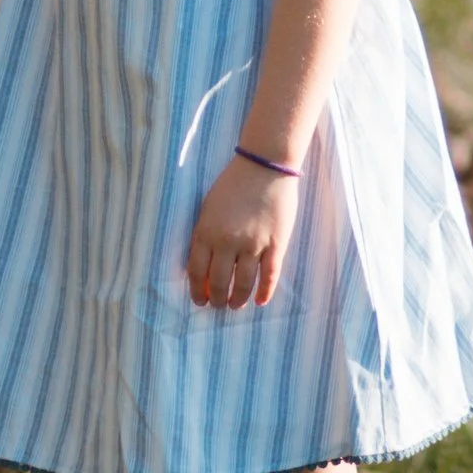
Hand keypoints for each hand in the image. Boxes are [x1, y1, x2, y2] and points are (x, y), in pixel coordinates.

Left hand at [186, 154, 299, 311]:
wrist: (265, 167)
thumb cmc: (233, 184)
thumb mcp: (208, 208)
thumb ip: (204, 236)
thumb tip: (202, 266)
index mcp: (206, 232)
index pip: (197, 272)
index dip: (197, 291)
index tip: (200, 300)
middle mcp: (227, 242)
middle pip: (219, 282)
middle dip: (217, 299)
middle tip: (218, 305)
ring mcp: (253, 245)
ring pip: (243, 284)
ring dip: (237, 299)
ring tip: (235, 305)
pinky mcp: (276, 245)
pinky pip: (269, 276)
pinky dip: (264, 292)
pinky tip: (260, 301)